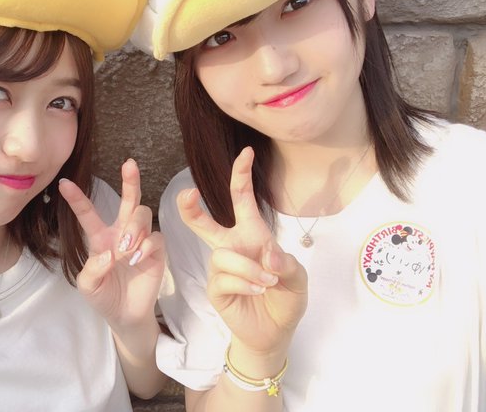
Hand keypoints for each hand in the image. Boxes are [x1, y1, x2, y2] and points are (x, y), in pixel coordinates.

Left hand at [59, 159, 164, 328]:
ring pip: (142, 215)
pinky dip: (146, 245)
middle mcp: (122, 233)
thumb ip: (93, 269)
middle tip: (129, 164)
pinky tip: (136, 258)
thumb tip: (110, 253)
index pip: (89, 214)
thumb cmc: (104, 296)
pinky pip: (155, 237)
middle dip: (130, 181)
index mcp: (101, 238)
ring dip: (133, 227)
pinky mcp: (157, 251)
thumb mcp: (88, 286)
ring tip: (126, 248)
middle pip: (128, 200)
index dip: (77, 199)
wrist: (125, 316)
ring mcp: (141, 240)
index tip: (63, 183)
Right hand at [177, 147, 306, 354]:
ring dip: (248, 267)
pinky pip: (223, 277)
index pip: (242, 200)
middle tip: (187, 194)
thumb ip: (286, 263)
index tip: (245, 152)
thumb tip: (267, 255)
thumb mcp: (298, 278)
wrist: (276, 332)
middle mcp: (232, 247)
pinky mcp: (215, 288)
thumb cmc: (285, 298)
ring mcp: (221, 268)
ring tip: (267, 282)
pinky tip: (257, 290)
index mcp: (252, 235)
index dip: (241, 176)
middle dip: (190, 208)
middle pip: (202, 223)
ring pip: (223, 255)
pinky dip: (244, 282)